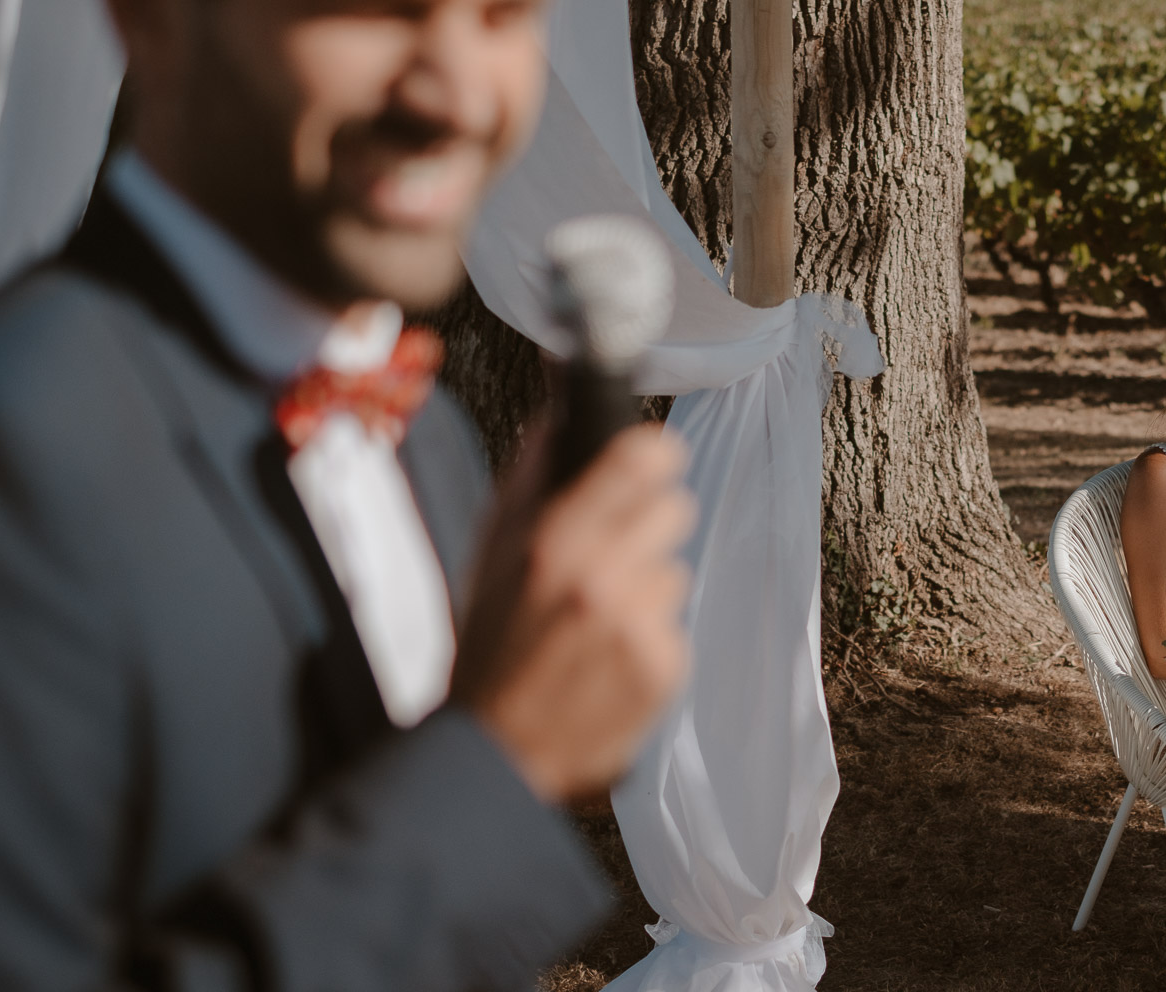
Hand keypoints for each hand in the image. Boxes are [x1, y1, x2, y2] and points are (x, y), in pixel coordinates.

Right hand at [454, 423, 695, 801]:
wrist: (496, 753)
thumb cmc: (490, 646)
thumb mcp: (490, 554)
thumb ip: (533, 480)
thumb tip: (562, 413)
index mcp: (554, 540)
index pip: (643, 458)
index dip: (652, 456)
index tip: (650, 462)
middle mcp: (602, 578)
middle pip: (676, 508)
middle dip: (649, 525)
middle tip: (617, 552)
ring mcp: (638, 627)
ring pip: (675, 571)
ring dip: (646, 589)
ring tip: (600, 621)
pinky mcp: (664, 669)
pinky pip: (676, 625)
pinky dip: (650, 639)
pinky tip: (610, 659)